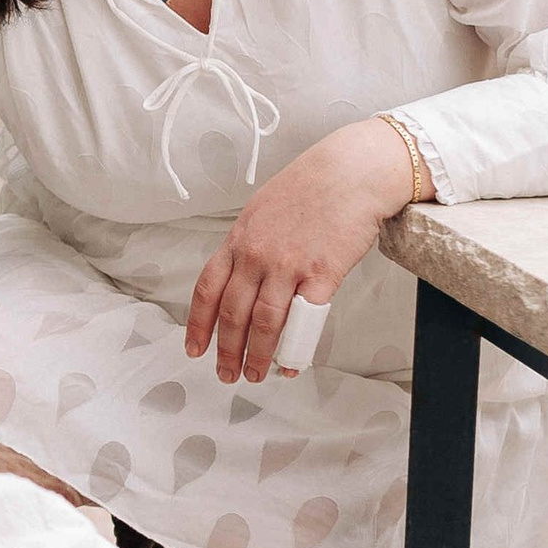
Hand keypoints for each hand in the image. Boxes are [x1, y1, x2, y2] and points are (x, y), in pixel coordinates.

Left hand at [184, 116, 420, 385]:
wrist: (352, 172)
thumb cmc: (312, 187)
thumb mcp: (263, 211)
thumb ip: (249, 245)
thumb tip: (242, 279)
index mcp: (239, 239)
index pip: (208, 289)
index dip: (199, 324)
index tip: (195, 348)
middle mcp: (257, 254)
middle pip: (232, 313)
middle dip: (226, 350)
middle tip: (227, 374)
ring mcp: (288, 265)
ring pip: (263, 323)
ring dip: (256, 355)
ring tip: (255, 375)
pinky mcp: (322, 274)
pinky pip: (303, 321)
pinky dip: (295, 348)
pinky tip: (291, 364)